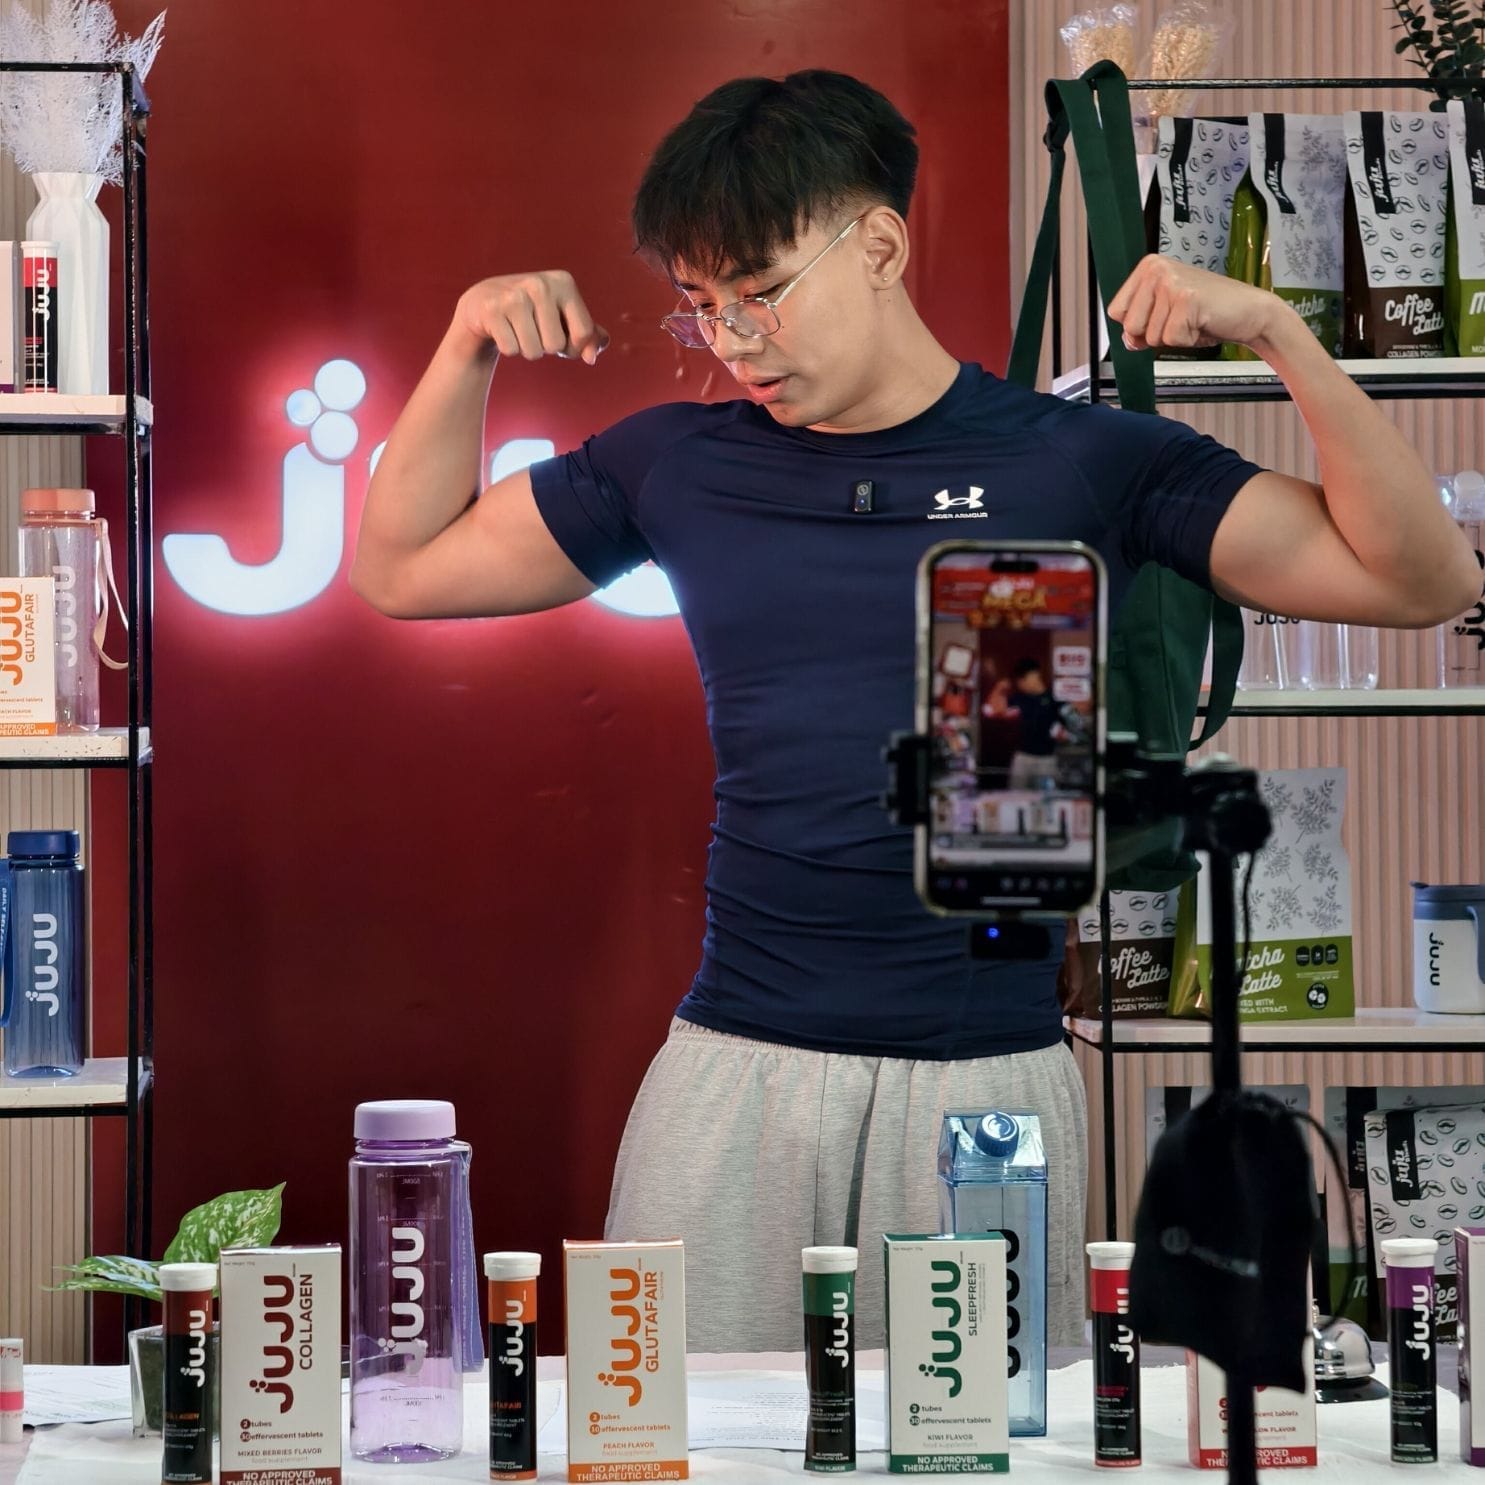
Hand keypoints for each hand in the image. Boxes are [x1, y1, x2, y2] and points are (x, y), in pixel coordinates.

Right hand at [455, 271, 609, 364]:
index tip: (561, 336)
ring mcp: (514, 295)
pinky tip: (502, 329)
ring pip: (534, 351)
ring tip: (517, 329)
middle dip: (546, 347)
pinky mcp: (491, 309)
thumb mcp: (564, 319)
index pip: (583, 334)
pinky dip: (508, 348)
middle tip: (532, 329)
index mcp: (564, 282)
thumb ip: (588, 337)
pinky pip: (511, 350)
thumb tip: (592, 357)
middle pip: (556, 345)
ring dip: (527, 349)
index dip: (573, 348)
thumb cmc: (533, 315)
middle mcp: (540, 284)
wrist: (484, 303)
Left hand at [1107, 255, 1285, 353]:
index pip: (1115, 311)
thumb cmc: (1208, 312)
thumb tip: (1127, 340)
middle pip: (1130, 326)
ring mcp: (1171, 282)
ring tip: (1192, 320)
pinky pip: (1171, 339)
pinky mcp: (1187, 299)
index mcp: (1148, 267)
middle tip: (1180, 319)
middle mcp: (1157, 270)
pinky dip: (1187, 340)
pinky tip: (1201, 323)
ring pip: (1150, 336)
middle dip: (1154, 334)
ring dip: (1173, 337)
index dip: (1136, 326)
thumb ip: (1139, 325)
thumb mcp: (1164, 315)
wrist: (1249, 311)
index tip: (1160, 316)